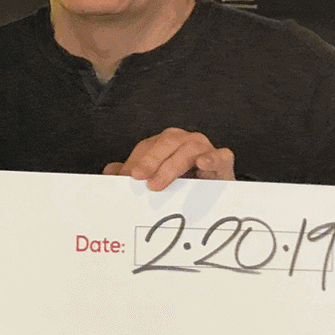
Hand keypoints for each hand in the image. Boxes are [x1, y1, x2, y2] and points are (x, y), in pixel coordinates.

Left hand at [103, 129, 234, 190]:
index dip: (134, 161)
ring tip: (158, 184)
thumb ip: (133, 173)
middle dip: (150, 160)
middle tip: (137, 178)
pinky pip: (222, 156)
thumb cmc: (182, 184)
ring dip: (172, 165)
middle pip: (167, 142)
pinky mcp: (224, 161)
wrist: (216, 193)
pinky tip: (202, 164)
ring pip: (189, 149)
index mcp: (166, 143)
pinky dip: (212, 158)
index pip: (147, 147)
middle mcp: (185, 141)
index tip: (124, 179)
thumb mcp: (155, 179)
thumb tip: (109, 173)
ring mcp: (206, 149)